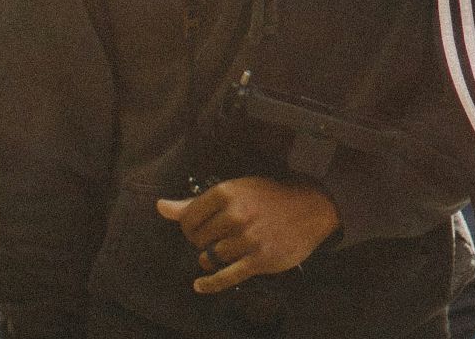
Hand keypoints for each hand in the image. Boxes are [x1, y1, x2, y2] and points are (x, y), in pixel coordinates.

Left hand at [156, 176, 339, 294]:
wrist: (313, 206)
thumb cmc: (270, 197)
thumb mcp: (236, 190)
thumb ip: (196, 202)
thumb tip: (161, 207)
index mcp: (227, 192)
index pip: (188, 218)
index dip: (190, 227)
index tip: (200, 228)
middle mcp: (236, 214)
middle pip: (198, 239)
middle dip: (202, 242)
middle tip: (216, 238)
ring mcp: (248, 238)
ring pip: (210, 257)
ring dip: (211, 258)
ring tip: (224, 251)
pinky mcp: (259, 259)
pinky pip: (225, 277)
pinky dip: (209, 284)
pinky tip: (200, 285)